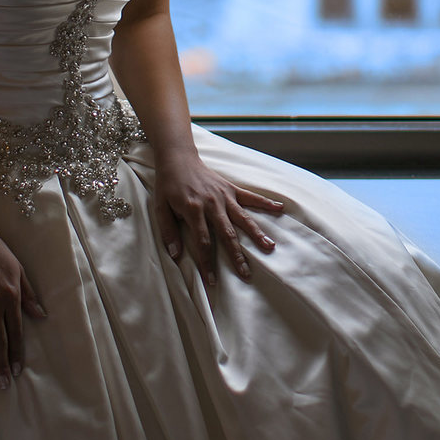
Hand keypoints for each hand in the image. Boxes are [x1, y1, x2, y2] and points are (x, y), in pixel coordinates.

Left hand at [153, 153, 282, 286]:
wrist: (178, 158)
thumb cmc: (168, 185)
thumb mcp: (160, 208)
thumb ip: (168, 231)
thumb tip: (175, 255)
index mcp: (193, 210)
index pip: (203, 242)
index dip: (207, 263)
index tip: (212, 281)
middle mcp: (212, 204)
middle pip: (227, 234)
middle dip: (237, 256)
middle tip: (246, 274)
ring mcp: (223, 196)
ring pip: (243, 218)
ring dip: (257, 234)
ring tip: (270, 247)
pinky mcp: (230, 189)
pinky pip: (250, 197)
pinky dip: (265, 202)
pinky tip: (280, 208)